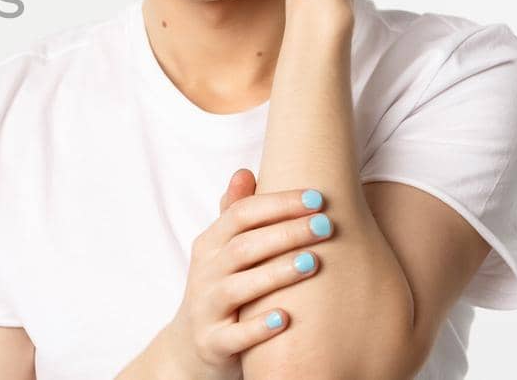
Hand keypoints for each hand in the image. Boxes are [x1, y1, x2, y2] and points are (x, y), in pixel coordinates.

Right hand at [155, 169, 333, 379]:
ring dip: (275, 273)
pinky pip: (235, 336)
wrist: (191, 346)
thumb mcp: (220, 251)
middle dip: (285, 234)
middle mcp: (205, 272)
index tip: (317, 198)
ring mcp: (207, 308)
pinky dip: (258, 328)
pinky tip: (285, 319)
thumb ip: (232, 213)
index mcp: (210, 245)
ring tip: (312, 263)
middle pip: (243, 247)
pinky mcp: (212, 342)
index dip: (277, 204)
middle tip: (325, 225)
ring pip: (238, 287)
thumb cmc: (220, 290)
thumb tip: (243, 171)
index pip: (240, 214)